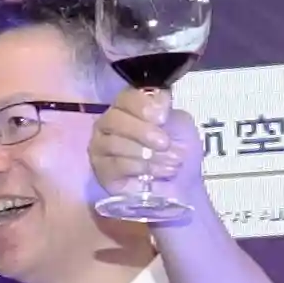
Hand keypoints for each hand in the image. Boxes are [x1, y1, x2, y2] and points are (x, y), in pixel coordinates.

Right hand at [90, 90, 213, 235]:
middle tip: (164, 143)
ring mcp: (101, 147)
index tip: (163, 117)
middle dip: (143, 131)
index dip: (142, 105)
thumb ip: (166, 108)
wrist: (181, 184)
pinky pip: (114, 165)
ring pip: (114, 143)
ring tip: (168, 162)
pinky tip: (153, 174)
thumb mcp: (180, 123)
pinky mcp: (102, 171)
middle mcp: (110, 123)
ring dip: (145, 153)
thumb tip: (157, 99)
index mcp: (129, 107)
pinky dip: (138, 168)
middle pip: (114, 119)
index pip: (126, 97)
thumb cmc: (179, 150)